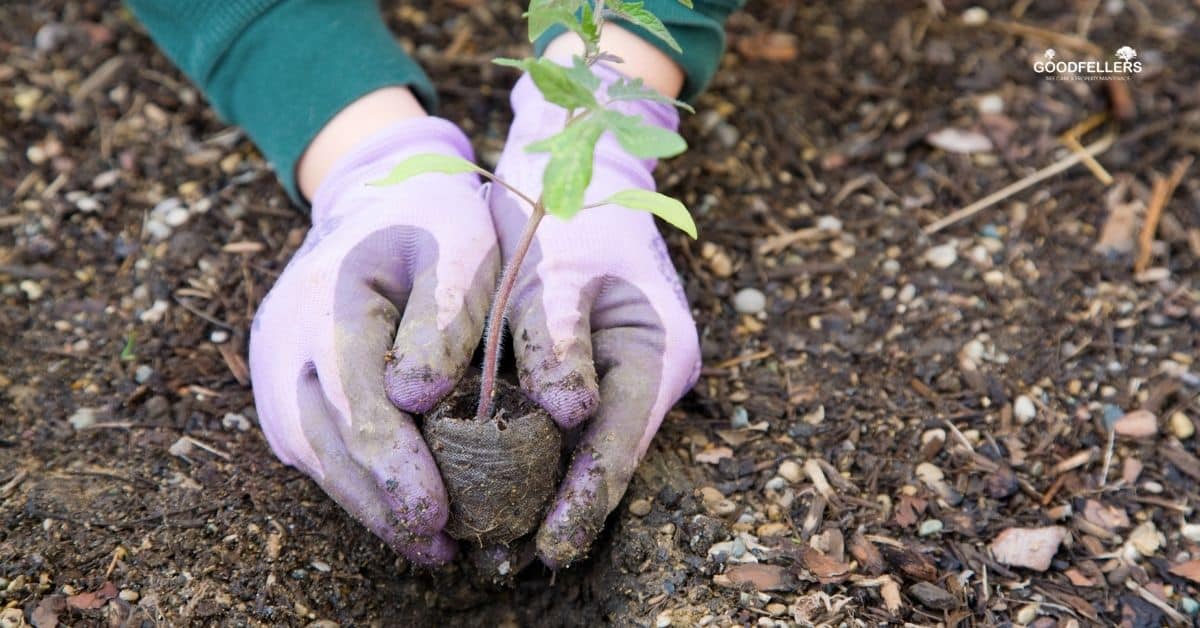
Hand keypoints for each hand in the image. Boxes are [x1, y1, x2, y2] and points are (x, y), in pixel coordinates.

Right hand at [249, 118, 497, 564]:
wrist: (378, 193)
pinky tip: (398, 509)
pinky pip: (311, 444)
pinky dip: (352, 481)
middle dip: (381, 501)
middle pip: (325, 438)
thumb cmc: (434, 219)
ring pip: (313, 452)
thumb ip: (446, 313)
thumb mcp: (461, 244)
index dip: (393, 463)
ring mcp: (274, 363)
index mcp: (330, 296)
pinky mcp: (282, 384)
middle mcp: (285, 337)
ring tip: (427, 545)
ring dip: (365, 503)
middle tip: (438, 548)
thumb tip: (415, 398)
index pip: (355, 398)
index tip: (434, 513)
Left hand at [489, 64, 700, 566]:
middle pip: (608, 457)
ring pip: (587, 446)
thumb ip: (559, 340)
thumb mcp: (557, 269)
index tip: (548, 548)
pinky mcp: (595, 368)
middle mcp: (651, 372)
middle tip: (512, 559)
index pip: (620, 445)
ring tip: (500, 537)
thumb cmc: (568, 212)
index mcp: (658, 351)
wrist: (576, 165)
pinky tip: (495, 478)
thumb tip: (570, 415)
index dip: (585, 500)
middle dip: (564, 508)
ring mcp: (626, 372)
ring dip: (548, 487)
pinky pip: (567, 422)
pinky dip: (535, 450)